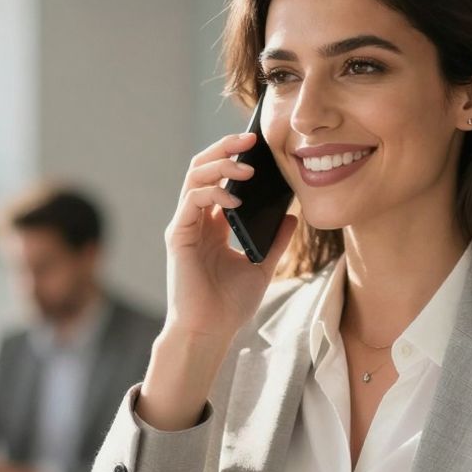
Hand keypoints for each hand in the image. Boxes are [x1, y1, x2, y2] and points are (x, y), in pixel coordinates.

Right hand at [164, 130, 297, 341]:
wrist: (209, 332)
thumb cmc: (229, 305)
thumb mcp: (262, 267)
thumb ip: (275, 241)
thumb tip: (293, 216)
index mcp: (213, 224)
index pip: (219, 177)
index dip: (235, 157)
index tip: (260, 145)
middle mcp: (196, 220)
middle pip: (203, 168)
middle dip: (225, 148)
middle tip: (251, 138)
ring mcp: (185, 226)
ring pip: (195, 177)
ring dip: (221, 164)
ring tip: (247, 165)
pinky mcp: (178, 236)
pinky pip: (192, 201)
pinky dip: (213, 192)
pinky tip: (235, 198)